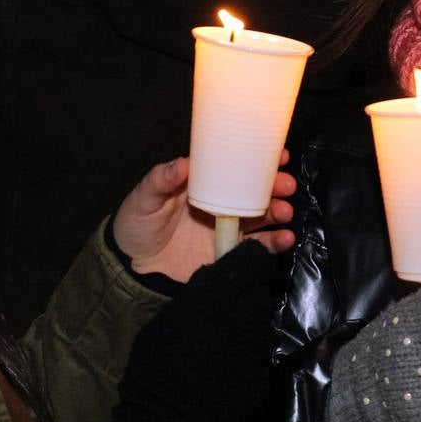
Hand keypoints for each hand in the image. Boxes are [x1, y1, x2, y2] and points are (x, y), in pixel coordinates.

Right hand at [81, 240, 277, 421]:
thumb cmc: (157, 366)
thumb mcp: (169, 318)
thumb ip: (198, 298)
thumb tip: (210, 291)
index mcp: (219, 292)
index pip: (254, 258)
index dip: (249, 261)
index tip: (238, 267)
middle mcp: (247, 312)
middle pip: (260, 292)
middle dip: (247, 296)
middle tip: (225, 310)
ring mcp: (260, 345)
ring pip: (262, 324)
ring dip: (249, 327)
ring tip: (224, 344)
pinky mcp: (265, 374)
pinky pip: (259, 354)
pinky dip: (247, 357)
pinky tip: (228, 370)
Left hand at [112, 153, 295, 282]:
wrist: (133, 266)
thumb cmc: (137, 223)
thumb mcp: (143, 198)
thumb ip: (160, 180)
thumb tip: (184, 163)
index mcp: (205, 183)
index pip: (236, 166)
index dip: (259, 159)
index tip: (279, 155)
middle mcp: (222, 202)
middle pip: (256, 190)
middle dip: (276, 185)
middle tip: (286, 185)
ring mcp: (228, 228)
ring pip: (263, 216)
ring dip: (279, 211)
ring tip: (286, 211)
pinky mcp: (230, 253)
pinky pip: (258, 247)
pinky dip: (275, 243)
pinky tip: (286, 238)